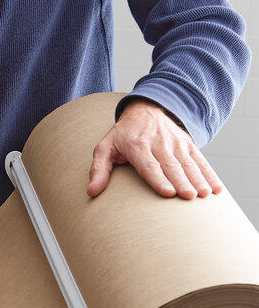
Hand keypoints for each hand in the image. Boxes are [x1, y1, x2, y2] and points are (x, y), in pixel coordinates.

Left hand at [87, 99, 222, 198]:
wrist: (145, 110)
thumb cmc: (121, 137)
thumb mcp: (104, 149)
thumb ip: (98, 170)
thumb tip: (92, 191)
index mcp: (137, 146)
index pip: (149, 165)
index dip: (158, 179)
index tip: (168, 192)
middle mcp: (158, 143)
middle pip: (171, 166)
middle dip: (182, 181)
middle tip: (190, 197)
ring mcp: (175, 143)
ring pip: (188, 163)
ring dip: (198, 179)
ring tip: (205, 194)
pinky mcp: (187, 144)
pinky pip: (200, 160)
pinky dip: (209, 174)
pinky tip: (216, 189)